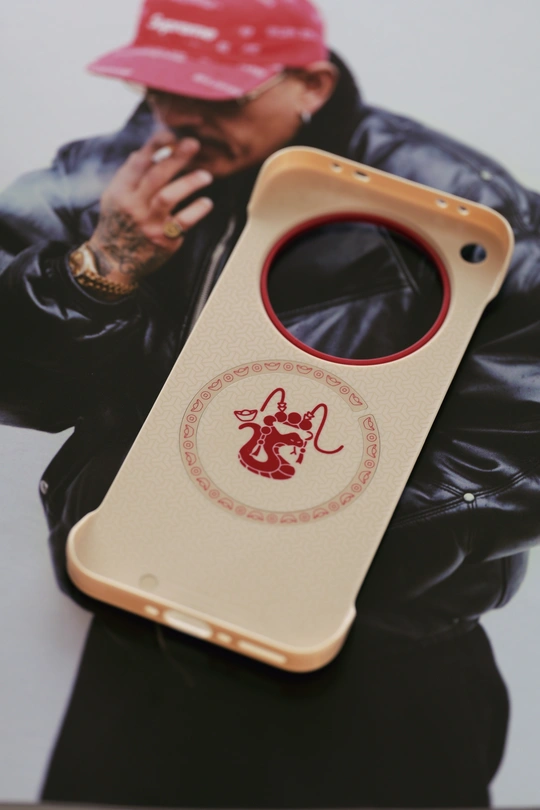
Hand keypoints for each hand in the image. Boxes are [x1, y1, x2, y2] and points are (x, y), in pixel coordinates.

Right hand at [88, 131, 213, 286]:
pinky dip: (197, 210)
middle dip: (175, 158)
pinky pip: (183, 222)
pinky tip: (207, 202)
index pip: (138, 162)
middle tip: (193, 144)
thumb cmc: (118, 223)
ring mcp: (148, 223)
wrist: (114, 260)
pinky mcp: (163, 239)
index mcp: (120, 191)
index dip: (155, 146)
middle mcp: (133, 205)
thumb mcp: (114, 196)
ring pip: (168, 197)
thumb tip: (148, 150)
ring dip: (189, 183)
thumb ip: (129, 174)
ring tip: (206, 176)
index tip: (171, 136)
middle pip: (155, 175)